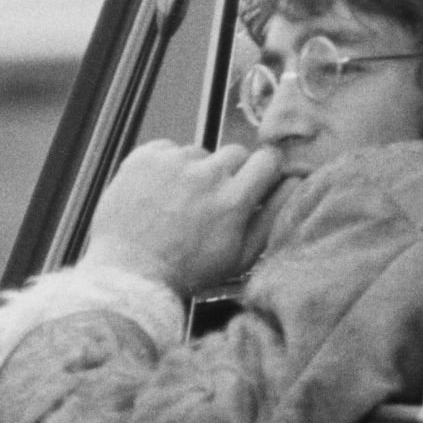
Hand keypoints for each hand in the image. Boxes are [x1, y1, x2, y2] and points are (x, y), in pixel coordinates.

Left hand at [79, 141, 282, 293]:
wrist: (130, 273)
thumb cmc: (187, 271)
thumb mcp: (240, 257)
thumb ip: (271, 218)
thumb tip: (292, 185)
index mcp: (233, 200)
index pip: (267, 159)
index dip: (264, 170)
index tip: (255, 181)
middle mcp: (205, 174)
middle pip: (235, 152)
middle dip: (230, 172)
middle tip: (213, 199)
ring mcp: (172, 163)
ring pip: (199, 152)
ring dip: (195, 170)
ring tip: (180, 200)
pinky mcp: (144, 157)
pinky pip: (167, 149)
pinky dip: (166, 166)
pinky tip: (159, 192)